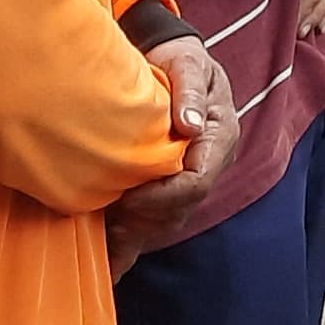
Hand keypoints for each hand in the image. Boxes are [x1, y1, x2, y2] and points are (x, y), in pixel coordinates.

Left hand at [105, 35, 239, 270]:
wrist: (172, 60)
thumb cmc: (181, 59)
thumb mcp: (189, 63)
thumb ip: (189, 91)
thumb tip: (191, 127)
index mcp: (219, 138)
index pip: (198, 181)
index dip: (164, 195)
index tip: (130, 196)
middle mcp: (209, 164)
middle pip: (182, 208)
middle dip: (146, 218)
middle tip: (109, 219)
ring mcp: (190, 177)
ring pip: (168, 221)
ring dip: (137, 234)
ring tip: (105, 238)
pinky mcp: (170, 185)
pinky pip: (156, 222)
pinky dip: (133, 244)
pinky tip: (113, 265)